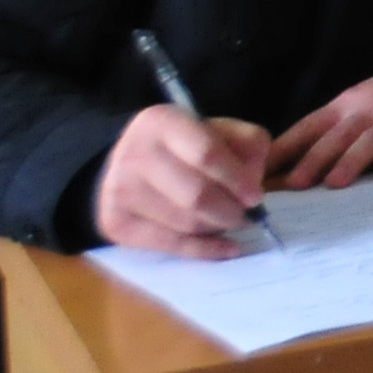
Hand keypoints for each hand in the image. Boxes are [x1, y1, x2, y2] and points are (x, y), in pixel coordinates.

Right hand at [94, 103, 271, 257]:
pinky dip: (204, 250)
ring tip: (229, 220)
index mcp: (162, 122)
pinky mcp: (115, 223)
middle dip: (230, 210)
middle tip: (246, 215)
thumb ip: (247, 146)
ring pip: (185, 223)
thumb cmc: (185, 146)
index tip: (256, 197)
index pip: (207, 154)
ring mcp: (120, 190)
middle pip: (196, 195)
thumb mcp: (219, 130)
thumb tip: (253, 184)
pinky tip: (226, 248)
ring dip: (217, 227)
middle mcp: (135, 154)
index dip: (237, 179)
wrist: (128, 163)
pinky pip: (169, 245)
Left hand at [269, 50, 372, 189]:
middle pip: (337, 136)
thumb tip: (298, 163)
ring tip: (335, 183)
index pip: (309, 126)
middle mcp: (370, 109)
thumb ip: (338, 126)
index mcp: (349, 103)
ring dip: (352, 160)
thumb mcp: (365, 98)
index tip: (261, 170)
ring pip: (372, 139)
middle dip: (314, 160)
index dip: (285, 148)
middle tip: (294, 185)